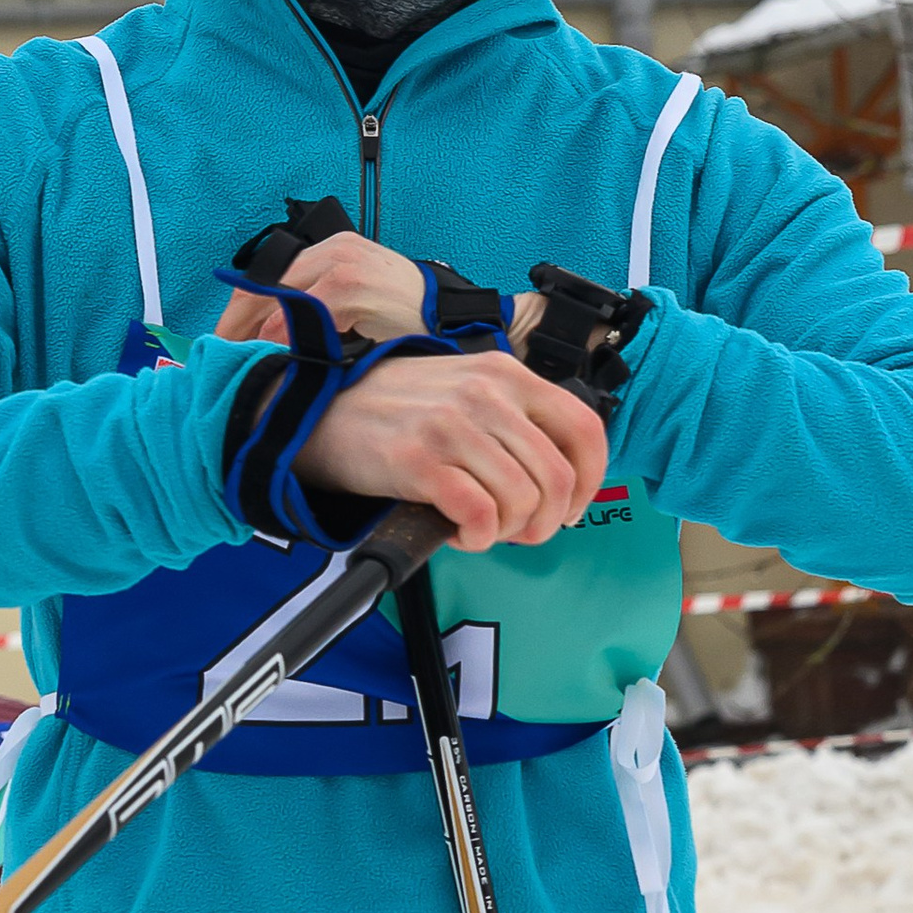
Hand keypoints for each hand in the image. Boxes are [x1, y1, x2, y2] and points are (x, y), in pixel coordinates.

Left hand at [213, 232, 428, 346]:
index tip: (225, 343)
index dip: (238, 313)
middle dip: (236, 325)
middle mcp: (332, 249)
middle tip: (222, 358)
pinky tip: (278, 359)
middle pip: (262, 285)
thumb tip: (270, 337)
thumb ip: (317, 309)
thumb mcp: (355, 303)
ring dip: (256, 335)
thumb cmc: (406, 317)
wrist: (452, 318)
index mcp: (330, 249)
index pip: (267, 278)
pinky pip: (305, 314)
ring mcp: (341, 264)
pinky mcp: (351, 285)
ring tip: (245, 363)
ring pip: (278, 300)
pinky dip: (287, 337)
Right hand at [303, 348, 606, 551]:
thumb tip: (562, 479)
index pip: (585, 429)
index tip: (571, 508)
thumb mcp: (468, 389)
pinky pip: (479, 515)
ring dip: (508, 531)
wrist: (322, 411)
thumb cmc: (400, 410)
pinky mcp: (419, 461)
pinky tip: (459, 532)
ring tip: (481, 527)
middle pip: (558, 477)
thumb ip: (516, 419)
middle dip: (546, 521)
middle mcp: (487, 395)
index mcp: (508, 375)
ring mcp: (453, 426)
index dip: (591, 481)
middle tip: (520, 532)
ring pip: (523, 500)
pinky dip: (477, 537)